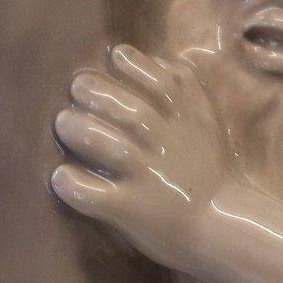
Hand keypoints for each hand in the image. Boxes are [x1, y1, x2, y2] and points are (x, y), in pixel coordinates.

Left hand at [51, 44, 228, 271]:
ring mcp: (149, 178)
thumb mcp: (203, 123)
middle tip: (77, 89)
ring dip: (83, 132)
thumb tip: (144, 57)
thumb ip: (182, 89)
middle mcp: (166, 146)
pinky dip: (76, 185)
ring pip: (114, 149)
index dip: (136, 66)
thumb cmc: (204, 170)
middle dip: (99, 94)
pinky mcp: (132, 210)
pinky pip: (99, 197)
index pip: (164, 83)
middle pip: (131, 112)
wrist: (221, 226)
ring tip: (64, 123)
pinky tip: (61, 177)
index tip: (115, 58)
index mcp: (185, 122)